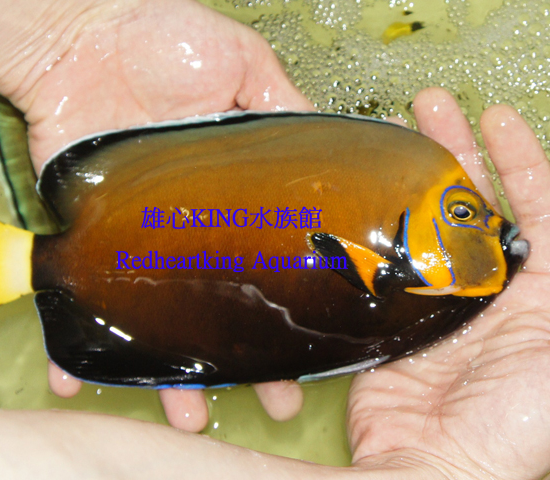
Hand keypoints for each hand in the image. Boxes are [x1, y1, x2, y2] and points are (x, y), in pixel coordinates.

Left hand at [0, 0, 310, 430]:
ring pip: (159, 316)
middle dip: (243, 354)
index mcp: (233, 190)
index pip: (269, 259)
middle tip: (270, 399)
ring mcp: (140, 234)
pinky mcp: (90, 231)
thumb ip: (284, 107)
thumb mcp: (242, 63)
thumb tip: (326, 138)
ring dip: (171, 368)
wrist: (83, 35)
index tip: (311, 343)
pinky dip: (74, 337)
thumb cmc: (162, 39)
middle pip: (218, 303)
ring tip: (187, 412)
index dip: (292, 302)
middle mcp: (191, 223)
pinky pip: (83, 294)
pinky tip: (78, 373)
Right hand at [345, 87, 549, 478]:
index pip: (535, 206)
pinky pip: (382, 260)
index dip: (518, 158)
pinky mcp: (392, 313)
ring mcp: (435, 299)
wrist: (435, 466)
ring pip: (422, 222)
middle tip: (431, 107)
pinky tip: (361, 200)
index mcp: (538, 294)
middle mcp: (486, 289)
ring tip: (392, 136)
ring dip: (409, 179)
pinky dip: (373, 228)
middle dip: (456, 150)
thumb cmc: (512, 424)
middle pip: (470, 203)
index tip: (497, 117)